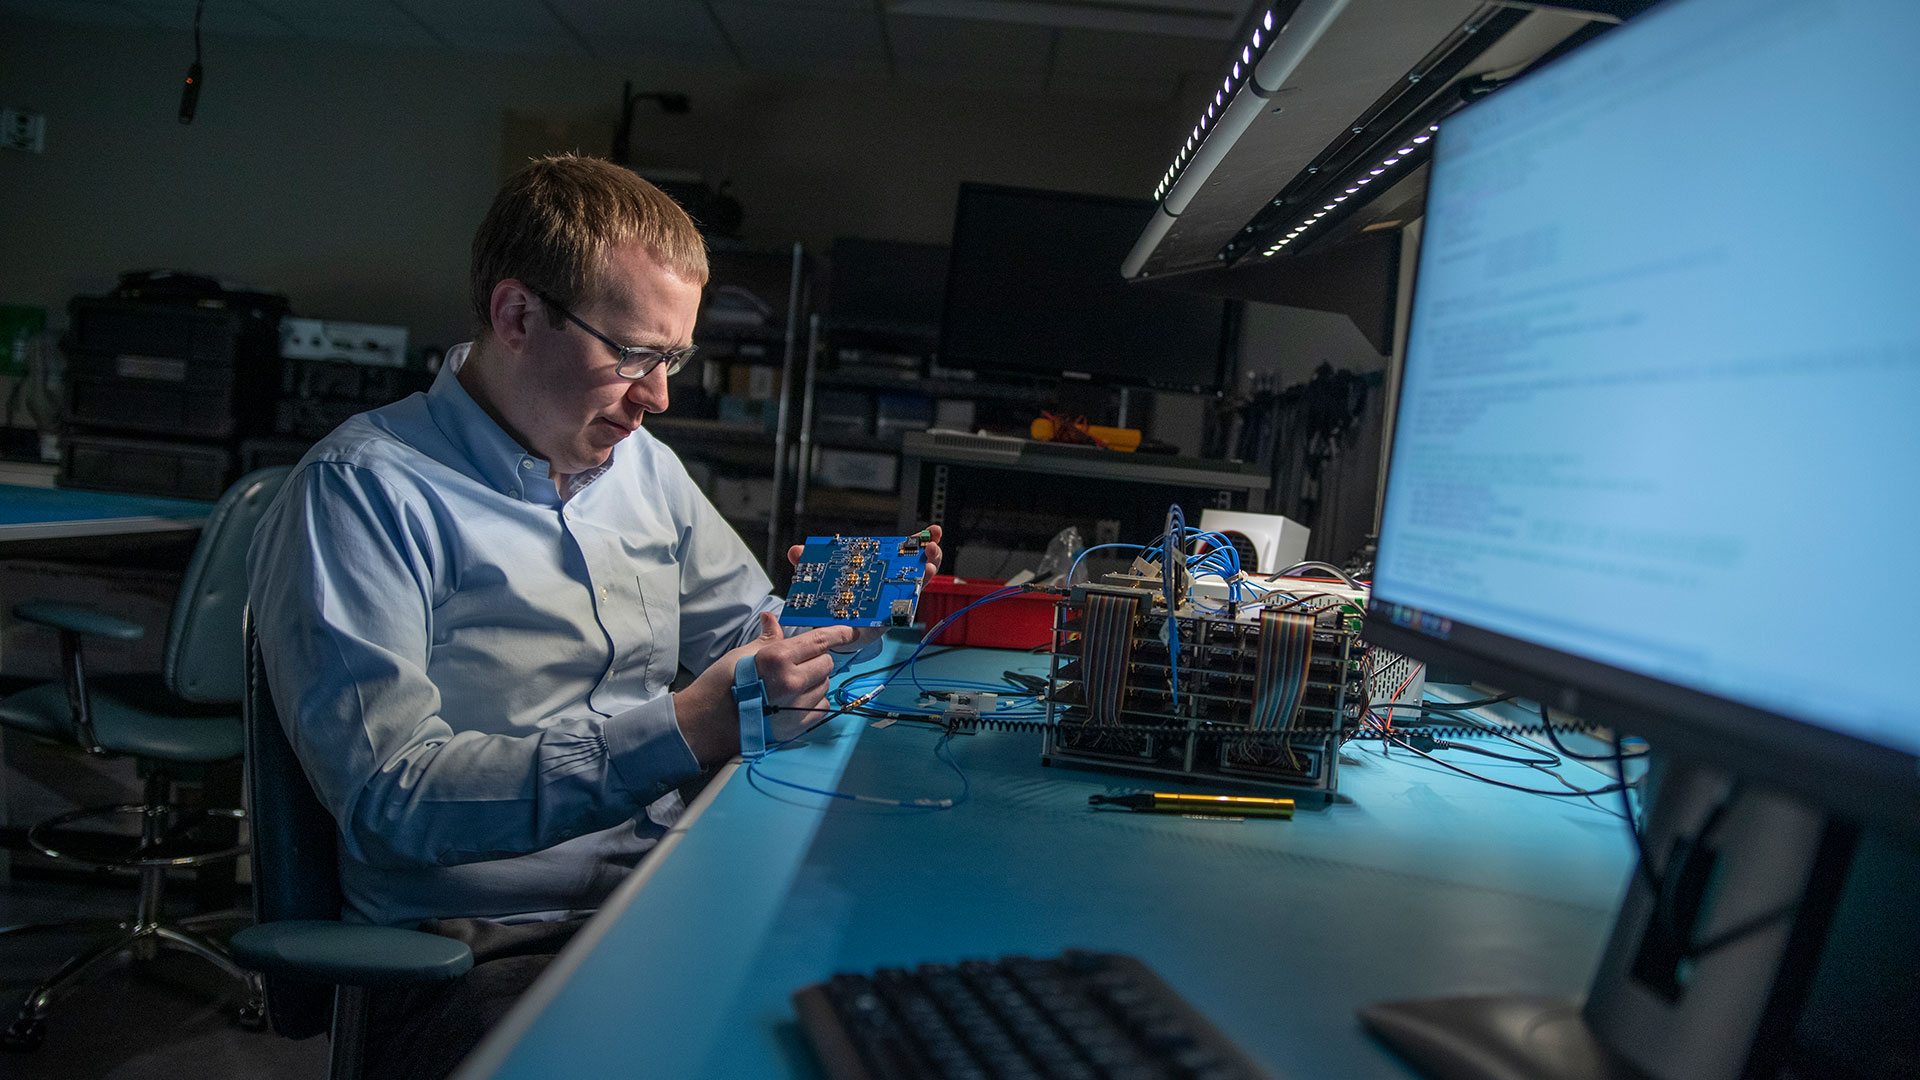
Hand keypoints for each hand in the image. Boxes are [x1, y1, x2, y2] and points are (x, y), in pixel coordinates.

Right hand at [673, 612, 857, 765]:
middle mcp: (792, 681)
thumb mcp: (742, 654)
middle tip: (797, 664)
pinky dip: (813, 701)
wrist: (706, 723)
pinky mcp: (797, 726)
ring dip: (814, 682)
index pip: (820, 640)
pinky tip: (793, 701)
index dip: (840, 633)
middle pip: (826, 663)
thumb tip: (772, 619)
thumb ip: (768, 638)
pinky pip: (821, 707)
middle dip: (816, 660)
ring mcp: (796, 706)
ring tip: (790, 686)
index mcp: (778, 658)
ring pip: (825, 685)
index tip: (852, 631)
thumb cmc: (721, 684)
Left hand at [786, 525, 942, 652]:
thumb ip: (808, 566)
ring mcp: (891, 599)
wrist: (830, 635)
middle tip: (931, 543)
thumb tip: (796, 552)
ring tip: (930, 564)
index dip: (915, 542)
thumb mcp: (819, 583)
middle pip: (913, 565)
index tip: (931, 530)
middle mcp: (888, 583)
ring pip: (915, 584)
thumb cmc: (830, 606)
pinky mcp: (889, 617)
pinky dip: (913, 595)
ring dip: (926, 572)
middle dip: (927, 552)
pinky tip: (920, 586)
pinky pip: (905, 606)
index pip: (899, 552)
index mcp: (877, 571)